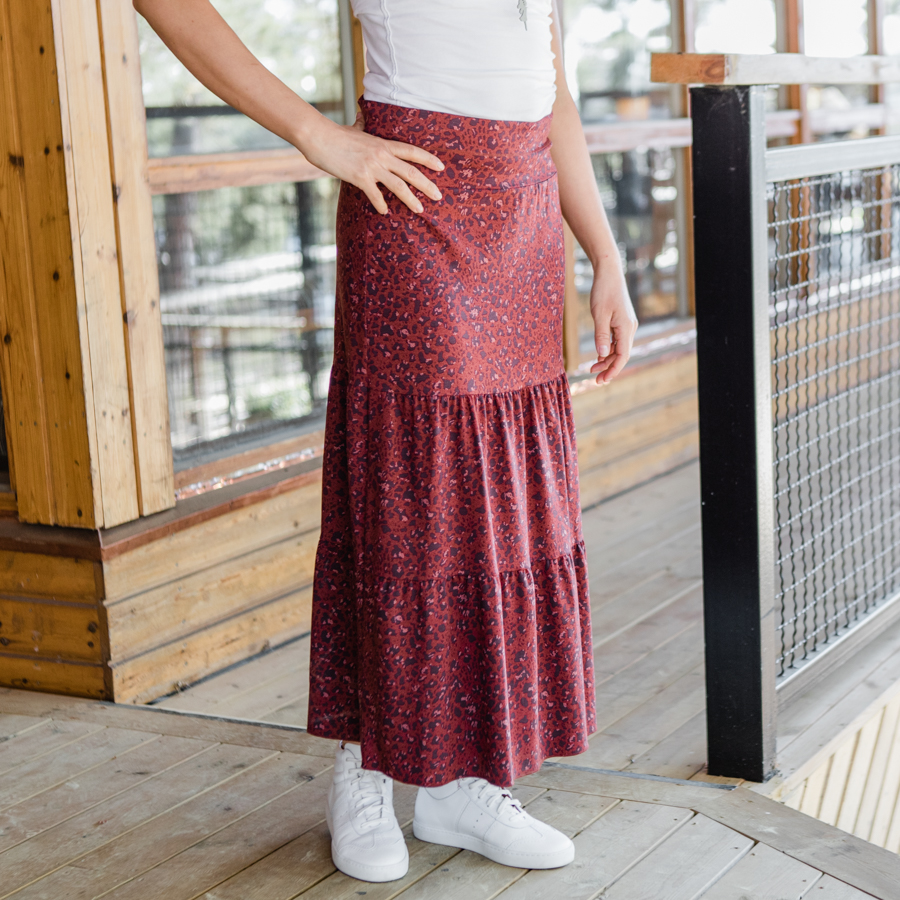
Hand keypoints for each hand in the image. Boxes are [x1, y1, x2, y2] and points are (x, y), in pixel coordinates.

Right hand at [300, 110, 443, 215]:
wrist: (319, 137)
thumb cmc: (335, 134)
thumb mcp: (354, 128)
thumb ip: (363, 125)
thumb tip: (363, 115)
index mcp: (383, 144)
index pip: (412, 152)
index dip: (429, 159)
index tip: (441, 168)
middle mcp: (382, 155)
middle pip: (411, 171)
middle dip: (427, 184)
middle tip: (439, 196)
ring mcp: (372, 166)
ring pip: (398, 185)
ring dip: (411, 199)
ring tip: (420, 209)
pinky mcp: (360, 177)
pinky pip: (375, 194)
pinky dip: (380, 204)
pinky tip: (384, 211)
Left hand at [588, 267, 637, 384]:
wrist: (609, 272)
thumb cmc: (603, 291)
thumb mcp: (599, 315)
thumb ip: (601, 336)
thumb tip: (603, 355)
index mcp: (626, 328)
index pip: (623, 356)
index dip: (613, 370)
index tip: (603, 380)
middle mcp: (630, 328)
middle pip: (621, 354)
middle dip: (609, 368)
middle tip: (595, 379)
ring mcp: (626, 324)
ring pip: (619, 348)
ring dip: (607, 359)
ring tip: (592, 369)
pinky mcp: (622, 321)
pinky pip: (617, 340)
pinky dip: (608, 349)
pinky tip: (598, 356)